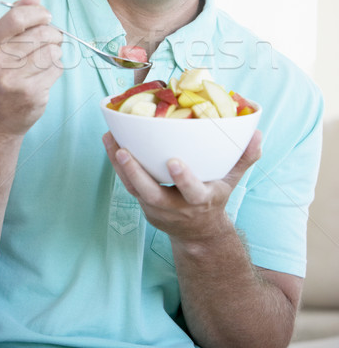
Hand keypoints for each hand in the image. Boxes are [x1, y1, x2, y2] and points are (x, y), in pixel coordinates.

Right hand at [0, 0, 63, 135]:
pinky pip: (57, 69)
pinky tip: (44, 74)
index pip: (18, 17)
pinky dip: (56, 68)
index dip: (39, 13)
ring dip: (55, 52)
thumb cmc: (1, 75)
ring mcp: (15, 80)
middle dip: (53, 34)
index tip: (45, 17)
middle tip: (51, 40)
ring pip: (53, 51)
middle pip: (42, 34)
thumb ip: (17, 18)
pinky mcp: (32, 94)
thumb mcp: (0, 45)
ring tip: (45, 58)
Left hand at [103, 130, 261, 243]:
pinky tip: (110, 142)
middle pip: (152, 193)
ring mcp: (156, 208)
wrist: (197, 234)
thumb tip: (258, 134)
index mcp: (199, 201)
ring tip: (109, 138)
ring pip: (133, 188)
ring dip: (119, 165)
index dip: (183, 179)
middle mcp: (175, 208)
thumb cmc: (214, 198)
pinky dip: (117, 165)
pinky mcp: (143, 203)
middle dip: (136, 173)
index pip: (192, 193)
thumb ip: (244, 158)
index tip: (174, 162)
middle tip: (123, 151)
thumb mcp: (231, 182)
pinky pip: (128, 184)